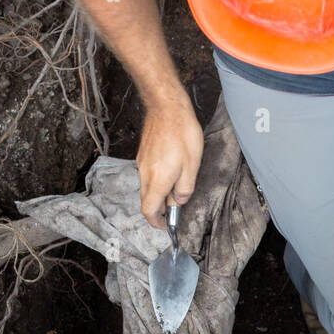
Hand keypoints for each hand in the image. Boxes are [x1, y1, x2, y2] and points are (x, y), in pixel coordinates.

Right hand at [136, 91, 203, 228]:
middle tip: (176, 208)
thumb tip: (179, 201)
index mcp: (158, 180)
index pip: (149, 210)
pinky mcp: (142, 154)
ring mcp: (141, 164)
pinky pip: (147, 175)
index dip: (157, 222)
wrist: (166, 107)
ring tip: (177, 186)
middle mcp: (145, 174)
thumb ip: (185, 188)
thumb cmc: (182, 133)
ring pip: (146, 187)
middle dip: (159, 209)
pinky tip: (171, 171)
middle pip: (146, 201)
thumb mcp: (192, 164)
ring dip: (159, 193)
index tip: (166, 225)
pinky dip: (156, 180)